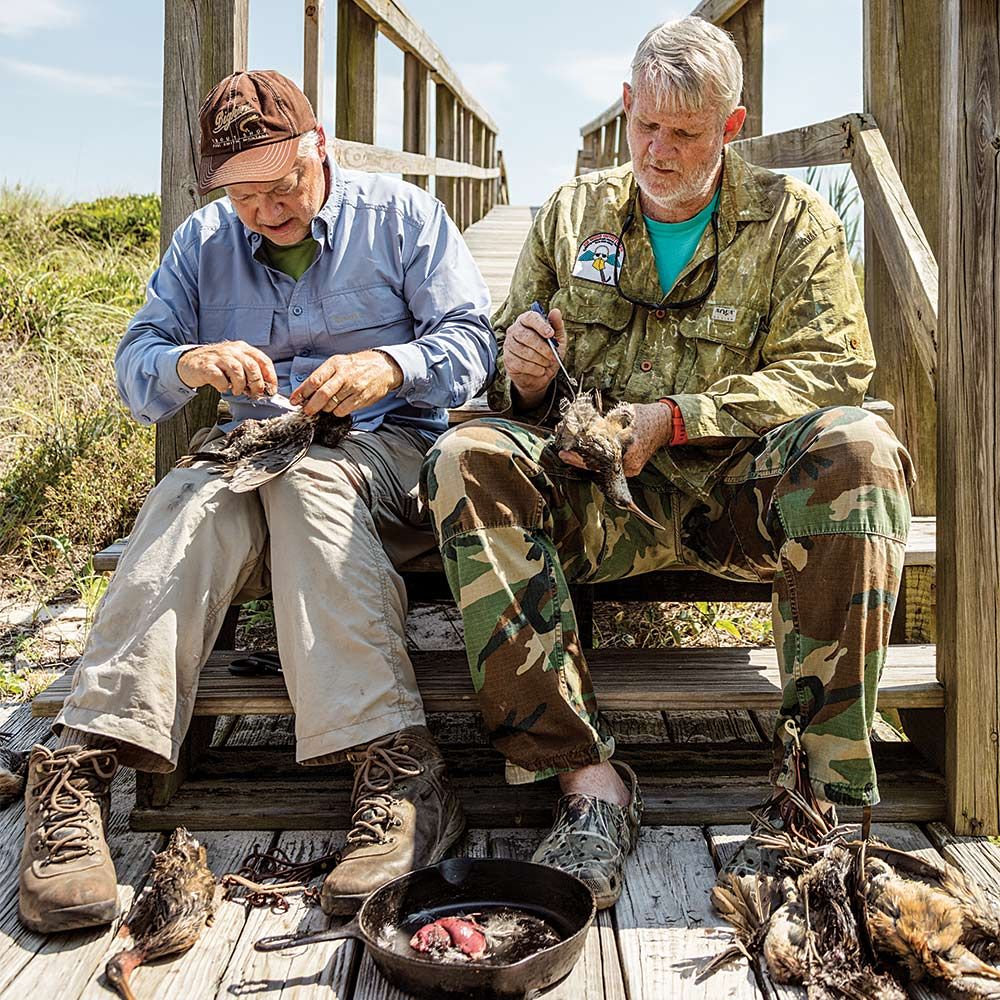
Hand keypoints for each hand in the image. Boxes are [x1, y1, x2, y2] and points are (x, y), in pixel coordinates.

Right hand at [177, 341, 277, 397]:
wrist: (190, 362)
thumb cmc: (217, 365)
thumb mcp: (236, 362)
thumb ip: (250, 371)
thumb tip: (265, 388)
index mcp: (242, 348)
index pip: (263, 360)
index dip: (270, 377)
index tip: (271, 389)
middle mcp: (231, 350)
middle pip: (252, 366)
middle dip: (256, 384)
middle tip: (254, 393)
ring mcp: (218, 357)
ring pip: (237, 371)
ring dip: (240, 385)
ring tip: (237, 391)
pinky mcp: (206, 366)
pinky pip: (220, 378)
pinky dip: (224, 386)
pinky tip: (223, 387)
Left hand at [289, 350, 402, 415]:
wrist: (384, 367)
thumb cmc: (357, 366)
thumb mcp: (339, 363)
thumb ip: (323, 375)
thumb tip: (305, 392)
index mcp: (335, 364)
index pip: (314, 380)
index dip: (302, 392)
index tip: (294, 400)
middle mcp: (344, 375)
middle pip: (322, 395)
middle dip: (311, 406)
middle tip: (307, 411)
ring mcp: (354, 387)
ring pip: (331, 405)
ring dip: (325, 408)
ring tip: (328, 404)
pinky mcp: (361, 398)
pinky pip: (343, 411)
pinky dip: (337, 411)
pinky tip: (339, 405)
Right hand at [504, 307, 565, 407]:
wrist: (540, 375)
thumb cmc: (548, 353)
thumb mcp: (558, 339)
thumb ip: (557, 325)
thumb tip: (555, 311)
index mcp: (526, 321)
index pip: (530, 317)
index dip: (541, 325)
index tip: (550, 334)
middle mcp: (514, 330)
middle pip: (526, 336)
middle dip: (543, 348)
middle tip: (552, 356)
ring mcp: (509, 345)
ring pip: (523, 351)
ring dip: (540, 359)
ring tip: (547, 363)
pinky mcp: (507, 360)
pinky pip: (520, 363)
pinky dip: (534, 368)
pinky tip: (540, 370)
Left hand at [558, 402, 672, 476]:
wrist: (664, 425)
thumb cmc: (644, 416)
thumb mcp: (622, 415)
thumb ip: (604, 424)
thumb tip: (582, 430)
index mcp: (628, 447)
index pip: (598, 457)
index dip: (580, 457)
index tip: (564, 454)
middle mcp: (630, 462)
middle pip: (599, 467)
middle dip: (579, 461)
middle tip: (563, 455)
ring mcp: (631, 469)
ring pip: (603, 470)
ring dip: (587, 463)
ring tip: (571, 455)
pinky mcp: (631, 469)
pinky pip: (610, 470)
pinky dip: (598, 464)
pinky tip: (586, 458)